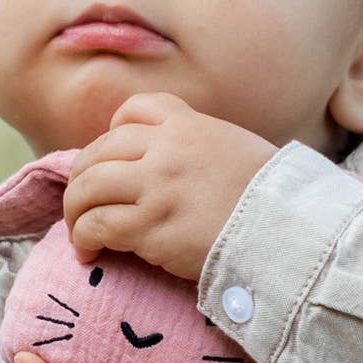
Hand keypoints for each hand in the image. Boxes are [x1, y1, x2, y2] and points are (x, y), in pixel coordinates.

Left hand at [62, 92, 276, 280]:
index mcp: (189, 126)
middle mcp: (166, 149)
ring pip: (87, 187)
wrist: (287, 234)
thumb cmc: (270, 200)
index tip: (112, 160)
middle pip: (98, 151)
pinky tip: (88, 252)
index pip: (134, 110)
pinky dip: (82, 239)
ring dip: (75, 211)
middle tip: (84, 206)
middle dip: (82, 179)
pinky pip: (96, 225)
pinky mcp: (149, 225)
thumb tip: (171, 165)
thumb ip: (199, 147)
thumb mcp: (237, 150)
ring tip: (80, 232)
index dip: (113, 134)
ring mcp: (156, 186)